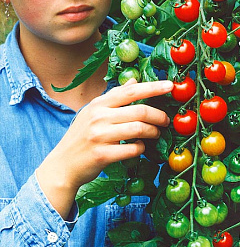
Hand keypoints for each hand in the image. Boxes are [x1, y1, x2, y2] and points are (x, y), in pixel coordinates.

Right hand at [36, 79, 172, 217]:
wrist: (63, 165)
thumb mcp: (93, 112)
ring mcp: (100, 135)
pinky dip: (141, 148)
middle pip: (140, 111)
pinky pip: (133, 149)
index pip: (131, 90)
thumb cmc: (82, 137)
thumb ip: (114, 97)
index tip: (170, 86)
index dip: (153, 87)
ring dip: (153, 132)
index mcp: (98, 104)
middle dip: (159, 116)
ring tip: (156, 134)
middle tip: (166, 121)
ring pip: (139, 129)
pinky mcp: (103, 154)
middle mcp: (98, 117)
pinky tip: (140, 147)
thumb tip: (134, 81)